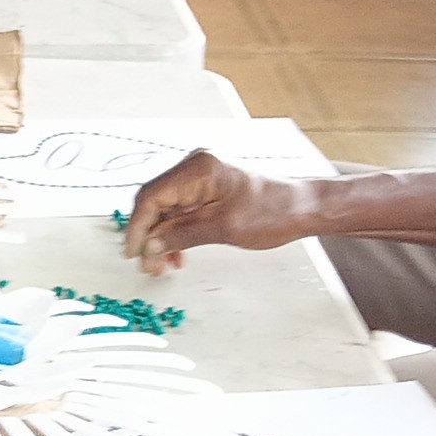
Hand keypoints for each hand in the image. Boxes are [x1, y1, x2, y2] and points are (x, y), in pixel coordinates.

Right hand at [121, 150, 323, 271]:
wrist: (301, 208)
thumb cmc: (272, 212)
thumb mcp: (223, 228)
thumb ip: (183, 236)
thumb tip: (150, 246)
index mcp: (198, 169)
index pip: (151, 196)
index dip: (137, 227)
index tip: (133, 253)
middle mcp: (195, 168)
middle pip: (155, 203)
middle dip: (149, 236)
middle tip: (149, 267)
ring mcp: (200, 179)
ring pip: (166, 211)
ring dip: (161, 239)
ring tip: (163, 267)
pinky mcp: (206, 191)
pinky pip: (180, 213)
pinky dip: (175, 234)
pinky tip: (177, 256)